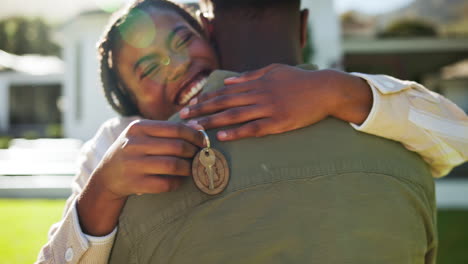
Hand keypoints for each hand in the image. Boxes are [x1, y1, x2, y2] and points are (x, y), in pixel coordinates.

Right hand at [77, 120, 204, 234]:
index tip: (204, 142)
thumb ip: (169, 130)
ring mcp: (133, 165)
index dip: (195, 136)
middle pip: (178, 147)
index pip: (176, 129)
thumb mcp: (144, 135)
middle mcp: (134, 144)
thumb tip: (199, 128)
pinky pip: (166, 184)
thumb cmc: (133, 151)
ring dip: (189, 168)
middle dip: (195, 152)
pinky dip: (178, 183)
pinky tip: (180, 180)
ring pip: (174, 166)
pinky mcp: (135, 184)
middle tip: (201, 156)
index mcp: (138, 128)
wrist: (106, 176)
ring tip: (194, 168)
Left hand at [180, 64, 361, 140]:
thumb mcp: (273, 70)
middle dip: (201, 110)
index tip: (189, 104)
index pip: (224, 92)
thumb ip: (250, 76)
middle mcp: (258, 94)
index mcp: (255, 83)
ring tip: (195, 128)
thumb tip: (228, 82)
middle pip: (223, 103)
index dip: (205, 98)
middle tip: (183, 117)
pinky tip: (221, 137)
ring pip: (234, 116)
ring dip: (212, 121)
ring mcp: (268, 108)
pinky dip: (236, 132)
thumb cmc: (299, 79)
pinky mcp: (278, 122)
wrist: (324, 89)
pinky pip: (253, 129)